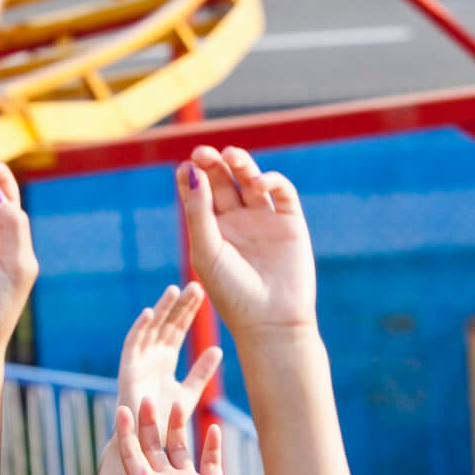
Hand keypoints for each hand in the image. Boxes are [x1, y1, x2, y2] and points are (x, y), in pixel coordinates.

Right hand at [117, 282, 223, 421]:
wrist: (147, 443)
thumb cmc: (165, 421)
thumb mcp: (190, 393)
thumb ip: (201, 372)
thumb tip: (217, 349)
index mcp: (165, 359)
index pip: (178, 329)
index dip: (188, 311)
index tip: (202, 293)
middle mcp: (151, 356)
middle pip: (166, 324)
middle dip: (179, 306)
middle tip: (195, 286)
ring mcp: (139, 361)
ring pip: (150, 329)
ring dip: (161, 309)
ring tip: (174, 290)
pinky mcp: (127, 370)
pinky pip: (131, 345)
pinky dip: (139, 328)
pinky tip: (150, 312)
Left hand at [118, 398, 240, 474]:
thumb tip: (139, 469)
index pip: (132, 455)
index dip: (126, 433)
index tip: (123, 410)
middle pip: (154, 445)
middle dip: (149, 422)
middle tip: (147, 397)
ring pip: (181, 447)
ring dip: (178, 425)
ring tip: (177, 403)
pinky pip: (211, 460)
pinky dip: (212, 444)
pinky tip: (213, 427)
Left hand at [177, 146, 315, 337]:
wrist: (271, 321)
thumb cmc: (232, 293)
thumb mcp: (206, 251)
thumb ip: (198, 211)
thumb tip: (192, 169)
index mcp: (212, 230)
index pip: (199, 192)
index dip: (191, 175)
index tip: (184, 169)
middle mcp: (237, 222)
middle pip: (223, 180)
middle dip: (212, 163)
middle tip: (203, 153)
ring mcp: (264, 220)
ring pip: (250, 179)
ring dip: (240, 162)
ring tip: (231, 155)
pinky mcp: (290, 223)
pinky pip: (281, 191)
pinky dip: (271, 180)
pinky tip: (258, 185)